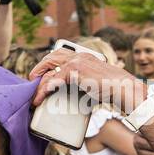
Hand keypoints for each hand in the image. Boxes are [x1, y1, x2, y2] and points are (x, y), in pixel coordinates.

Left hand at [30, 49, 145, 113]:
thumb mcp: (91, 82)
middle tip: (32, 81)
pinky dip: (44, 90)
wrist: (122, 87)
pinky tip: (39, 98)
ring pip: (49, 70)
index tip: (41, 77)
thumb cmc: (110, 88)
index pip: (60, 56)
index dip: (48, 65)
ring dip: (39, 83)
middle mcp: (78, 56)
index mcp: (83, 57)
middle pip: (51, 57)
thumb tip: (65, 91)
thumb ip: (78, 81)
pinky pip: (52, 80)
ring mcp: (76, 61)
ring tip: (34, 94)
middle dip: (39, 69)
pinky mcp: (74, 70)